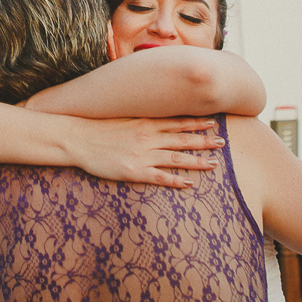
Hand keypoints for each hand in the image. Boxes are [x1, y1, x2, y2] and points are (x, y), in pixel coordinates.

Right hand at [65, 116, 222, 187]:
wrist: (78, 138)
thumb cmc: (97, 127)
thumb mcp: (121, 117)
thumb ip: (139, 118)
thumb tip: (152, 117)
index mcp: (145, 123)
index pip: (176, 122)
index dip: (196, 124)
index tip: (213, 123)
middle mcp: (148, 137)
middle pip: (182, 139)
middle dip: (204, 141)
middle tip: (223, 142)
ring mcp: (142, 154)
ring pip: (176, 158)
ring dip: (197, 161)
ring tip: (214, 164)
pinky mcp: (134, 171)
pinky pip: (159, 177)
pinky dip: (175, 181)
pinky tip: (188, 184)